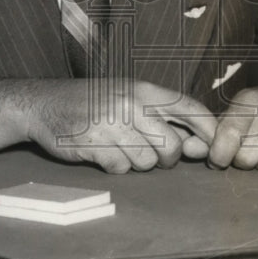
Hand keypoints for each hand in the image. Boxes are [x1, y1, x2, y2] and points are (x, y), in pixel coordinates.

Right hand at [0, 78, 217, 173]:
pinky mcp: (93, 145)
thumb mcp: (127, 96)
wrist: (43, 103)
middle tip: (152, 153)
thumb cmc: (93, 101)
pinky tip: (102, 152)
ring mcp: (111, 125)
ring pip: (147, 161)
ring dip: (138, 162)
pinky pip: (121, 168)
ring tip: (120, 148)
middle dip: (166, 158)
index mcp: (143, 89)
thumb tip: (199, 144)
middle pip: (171, 145)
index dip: (208, 130)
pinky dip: (115, 166)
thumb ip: (161, 117)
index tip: (214, 147)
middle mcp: (130, 104)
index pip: (189, 108)